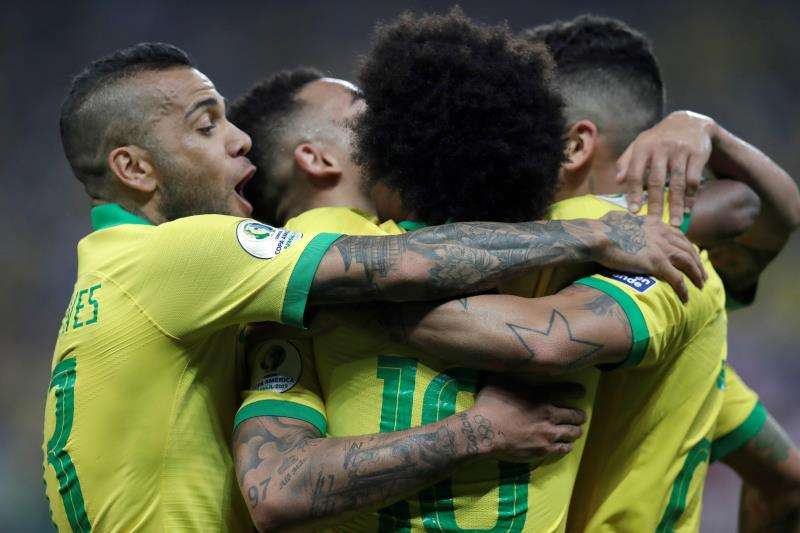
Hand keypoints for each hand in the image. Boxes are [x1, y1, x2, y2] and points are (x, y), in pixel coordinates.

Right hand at [468, 378, 585, 464]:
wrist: (484, 432)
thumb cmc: (489, 406)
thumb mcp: (498, 381)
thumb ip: (509, 374)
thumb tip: (508, 362)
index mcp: (540, 396)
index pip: (567, 391)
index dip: (577, 391)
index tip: (581, 391)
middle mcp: (549, 414)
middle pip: (575, 415)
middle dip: (579, 416)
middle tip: (580, 416)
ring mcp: (548, 434)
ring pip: (573, 433)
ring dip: (575, 431)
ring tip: (575, 432)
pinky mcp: (543, 450)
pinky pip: (563, 449)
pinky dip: (567, 446)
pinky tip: (566, 445)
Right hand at [591, 211, 705, 301]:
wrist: (599, 236)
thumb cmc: (602, 228)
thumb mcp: (619, 218)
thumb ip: (627, 220)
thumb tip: (622, 219)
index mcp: (655, 223)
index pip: (678, 235)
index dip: (686, 246)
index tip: (690, 255)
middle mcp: (663, 234)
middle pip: (688, 248)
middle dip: (697, 262)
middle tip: (702, 273)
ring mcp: (662, 249)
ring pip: (689, 263)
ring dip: (697, 275)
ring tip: (701, 285)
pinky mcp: (657, 263)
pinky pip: (677, 279)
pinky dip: (683, 290)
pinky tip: (686, 299)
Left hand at [616, 111, 716, 225]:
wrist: (689, 121)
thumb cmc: (658, 139)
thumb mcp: (640, 144)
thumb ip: (627, 161)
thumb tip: (618, 181)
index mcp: (643, 146)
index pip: (635, 173)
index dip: (633, 193)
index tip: (633, 211)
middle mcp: (661, 147)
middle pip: (656, 181)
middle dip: (654, 204)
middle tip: (653, 224)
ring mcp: (681, 150)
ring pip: (678, 182)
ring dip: (676, 205)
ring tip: (675, 223)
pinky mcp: (698, 153)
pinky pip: (694, 180)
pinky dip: (690, 197)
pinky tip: (687, 210)